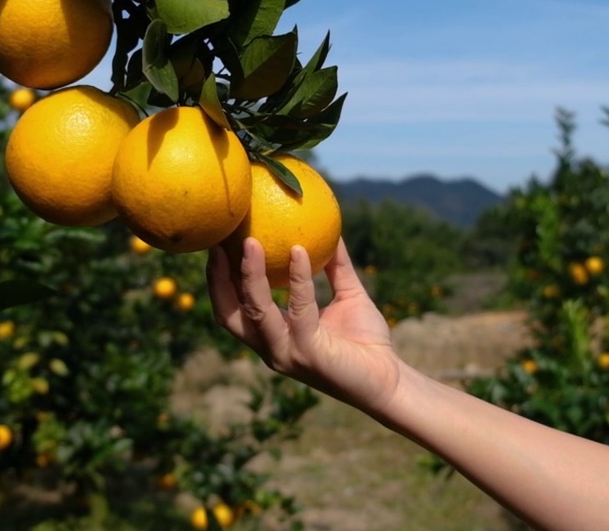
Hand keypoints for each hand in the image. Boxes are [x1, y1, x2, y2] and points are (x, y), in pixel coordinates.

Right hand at [206, 237, 401, 414]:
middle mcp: (272, 347)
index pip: (232, 308)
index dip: (218, 278)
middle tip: (219, 241)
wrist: (390, 379)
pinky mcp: (309, 353)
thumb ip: (334, 265)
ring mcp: (287, 353)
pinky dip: (298, 279)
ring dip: (250, 275)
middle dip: (217, 278)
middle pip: (228, 313)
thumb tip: (328, 227)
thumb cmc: (367, 340)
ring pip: (257, 311)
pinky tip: (299, 251)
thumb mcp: (347, 294)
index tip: (217, 241)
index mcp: (272, 335)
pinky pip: (300, 309)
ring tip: (251, 242)